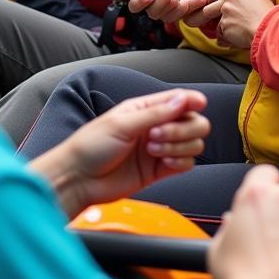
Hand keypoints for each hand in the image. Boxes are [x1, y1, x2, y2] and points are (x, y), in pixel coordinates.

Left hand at [32, 89, 208, 218]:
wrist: (79, 179)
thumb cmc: (91, 146)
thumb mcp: (121, 124)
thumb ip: (154, 114)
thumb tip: (182, 99)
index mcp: (144, 108)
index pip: (178, 100)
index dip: (191, 100)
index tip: (199, 103)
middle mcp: (156, 126)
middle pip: (192, 122)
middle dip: (182, 128)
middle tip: (158, 134)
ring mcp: (159, 149)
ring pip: (192, 143)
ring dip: (179, 145)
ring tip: (154, 149)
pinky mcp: (159, 171)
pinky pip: (186, 164)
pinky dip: (181, 162)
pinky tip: (164, 162)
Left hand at [212, 0, 274, 48]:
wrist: (270, 28)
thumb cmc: (268, 15)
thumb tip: (235, 2)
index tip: (215, 3)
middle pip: (210, 0)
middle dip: (211, 9)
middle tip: (216, 17)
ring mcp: (226, 9)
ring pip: (214, 17)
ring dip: (220, 24)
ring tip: (233, 29)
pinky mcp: (224, 24)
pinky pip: (220, 32)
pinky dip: (226, 36)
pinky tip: (238, 36)